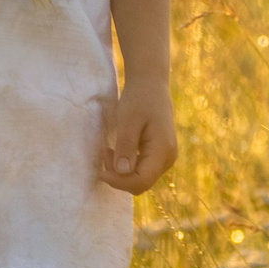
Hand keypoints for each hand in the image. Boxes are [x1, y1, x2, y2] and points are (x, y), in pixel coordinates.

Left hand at [98, 76, 177, 193]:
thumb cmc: (139, 99)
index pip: (142, 181)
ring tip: (108, 149)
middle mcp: (168, 158)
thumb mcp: (128, 120)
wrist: (150, 84)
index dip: (120, 182)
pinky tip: (116, 150)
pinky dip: (126, 165)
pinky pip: (141, 169)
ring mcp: (165, 158)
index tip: (100, 172)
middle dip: (119, 176)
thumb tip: (122, 172)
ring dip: (121, 171)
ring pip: (140, 178)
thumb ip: (126, 146)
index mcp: (163, 150)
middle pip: (141, 183)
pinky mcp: (158, 155)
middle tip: (104, 152)